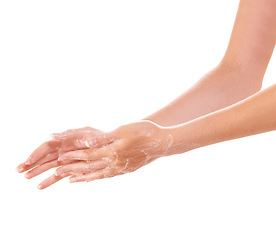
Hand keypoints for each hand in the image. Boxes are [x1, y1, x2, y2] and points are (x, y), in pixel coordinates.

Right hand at [16, 126, 103, 182]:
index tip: (28, 161)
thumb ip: (71, 134)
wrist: (111, 147)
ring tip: (26, 177)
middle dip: (32, 163)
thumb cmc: (99, 137)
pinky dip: (49, 180)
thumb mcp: (87, 133)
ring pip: (49, 166)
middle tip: (19, 170)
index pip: (47, 146)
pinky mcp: (72, 168)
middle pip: (45, 157)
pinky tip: (40, 186)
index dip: (37, 153)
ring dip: (37, 172)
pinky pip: (59, 175)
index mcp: (66, 140)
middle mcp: (64, 150)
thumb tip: (53, 134)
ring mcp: (67, 160)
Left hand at [54, 120, 172, 184]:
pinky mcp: (125, 169)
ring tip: (71, 180)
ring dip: (82, 177)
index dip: (73, 155)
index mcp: (112, 151)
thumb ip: (105, 138)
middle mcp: (114, 162)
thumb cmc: (144, 132)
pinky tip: (93, 179)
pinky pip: (107, 176)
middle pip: (89, 166)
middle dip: (72, 168)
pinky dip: (97, 178)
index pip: (88, 154)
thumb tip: (88, 142)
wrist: (162, 143)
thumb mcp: (124, 130)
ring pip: (97, 174)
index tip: (59, 157)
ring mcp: (120, 168)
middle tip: (57, 172)